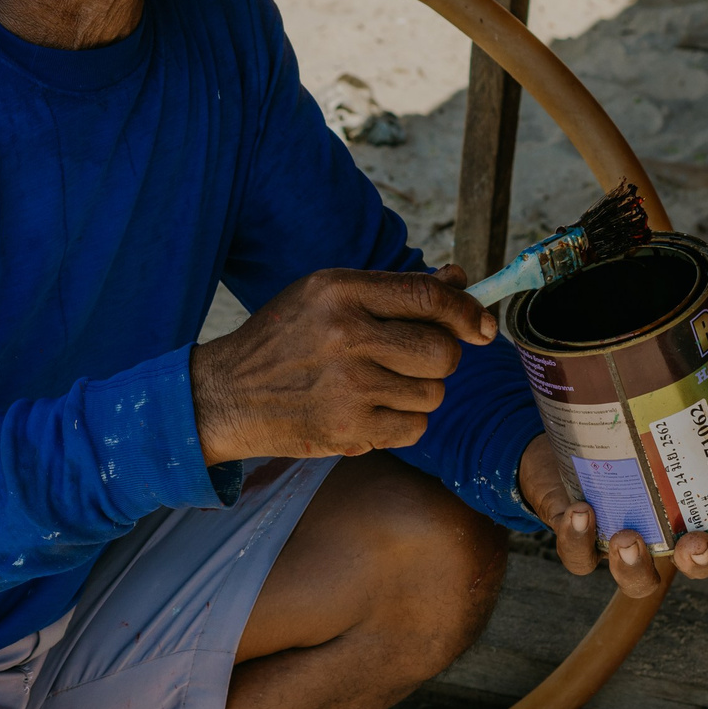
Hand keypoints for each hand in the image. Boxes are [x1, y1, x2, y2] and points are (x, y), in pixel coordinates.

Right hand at [190, 266, 495, 462]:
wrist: (226, 395)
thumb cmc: (284, 340)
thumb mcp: (326, 296)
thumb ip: (394, 290)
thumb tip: (460, 278)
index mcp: (340, 291)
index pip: (428, 296)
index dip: (467, 312)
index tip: (481, 326)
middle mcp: (346, 335)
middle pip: (442, 351)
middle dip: (440, 358)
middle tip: (412, 360)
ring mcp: (347, 387)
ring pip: (433, 394)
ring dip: (418, 393)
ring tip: (378, 386)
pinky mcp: (348, 429)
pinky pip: (414, 428)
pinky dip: (403, 423)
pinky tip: (370, 411)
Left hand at [515, 387, 707, 598]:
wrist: (559, 442)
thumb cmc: (626, 436)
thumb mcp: (672, 415)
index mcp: (691, 509)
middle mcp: (659, 534)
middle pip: (687, 566)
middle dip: (698, 562)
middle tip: (697, 544)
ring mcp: (616, 539)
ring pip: (632, 577)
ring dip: (633, 566)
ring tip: (629, 539)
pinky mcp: (574, 534)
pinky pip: (577, 553)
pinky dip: (577, 538)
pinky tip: (580, 513)